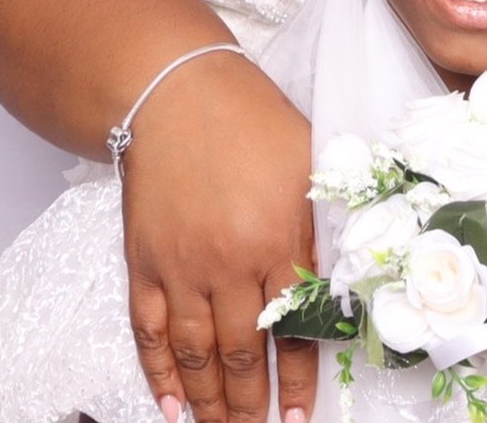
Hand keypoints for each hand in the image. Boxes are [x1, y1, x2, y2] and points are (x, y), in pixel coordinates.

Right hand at [121, 55, 318, 422]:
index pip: (293, 329)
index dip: (297, 380)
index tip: (299, 417)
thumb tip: (342, 283)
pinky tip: (169, 406)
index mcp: (278, 238)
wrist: (177, 95)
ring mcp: (181, 267)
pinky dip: (158, 374)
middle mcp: (229, 262)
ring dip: (209, 402)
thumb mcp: (309, 168)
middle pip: (242, 354)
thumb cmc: (253, 124)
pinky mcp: (144, 263)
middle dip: (251, 406)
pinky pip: (150, 333)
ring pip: (196, 355)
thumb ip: (322, 229)